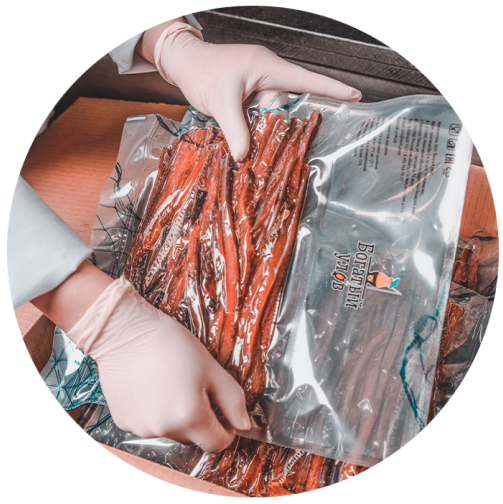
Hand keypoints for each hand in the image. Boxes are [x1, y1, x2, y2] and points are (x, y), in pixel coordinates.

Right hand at [66, 274, 249, 451]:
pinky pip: (149, 425)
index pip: (217, 444)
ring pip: (170, 431)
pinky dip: (154, 412)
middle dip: (200, 419)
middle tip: (193, 386)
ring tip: (169, 383)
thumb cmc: (171, 344)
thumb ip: (232, 400)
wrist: (126, 332)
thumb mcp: (211, 367)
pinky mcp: (124, 422)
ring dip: (175, 416)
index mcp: (190, 416)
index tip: (222, 411)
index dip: (225, 429)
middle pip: (193, 438)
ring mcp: (141, 428)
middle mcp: (164, 429)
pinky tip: (151, 387)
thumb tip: (244, 426)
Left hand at [159, 32, 361, 161]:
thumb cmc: (202, 73)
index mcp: (268, 68)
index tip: (356, 96)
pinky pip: (261, 113)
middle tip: (264, 133)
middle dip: (281, 121)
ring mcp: (259, 85)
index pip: (306, 80)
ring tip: (247, 133)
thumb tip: (244, 156)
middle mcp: (268, 75)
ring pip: (273, 111)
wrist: (184, 64)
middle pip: (288, 103)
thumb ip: (235, 128)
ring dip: (264, 126)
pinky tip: (246, 135)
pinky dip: (255, 125)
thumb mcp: (220, 102)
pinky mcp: (250, 95)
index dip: (332, 89)